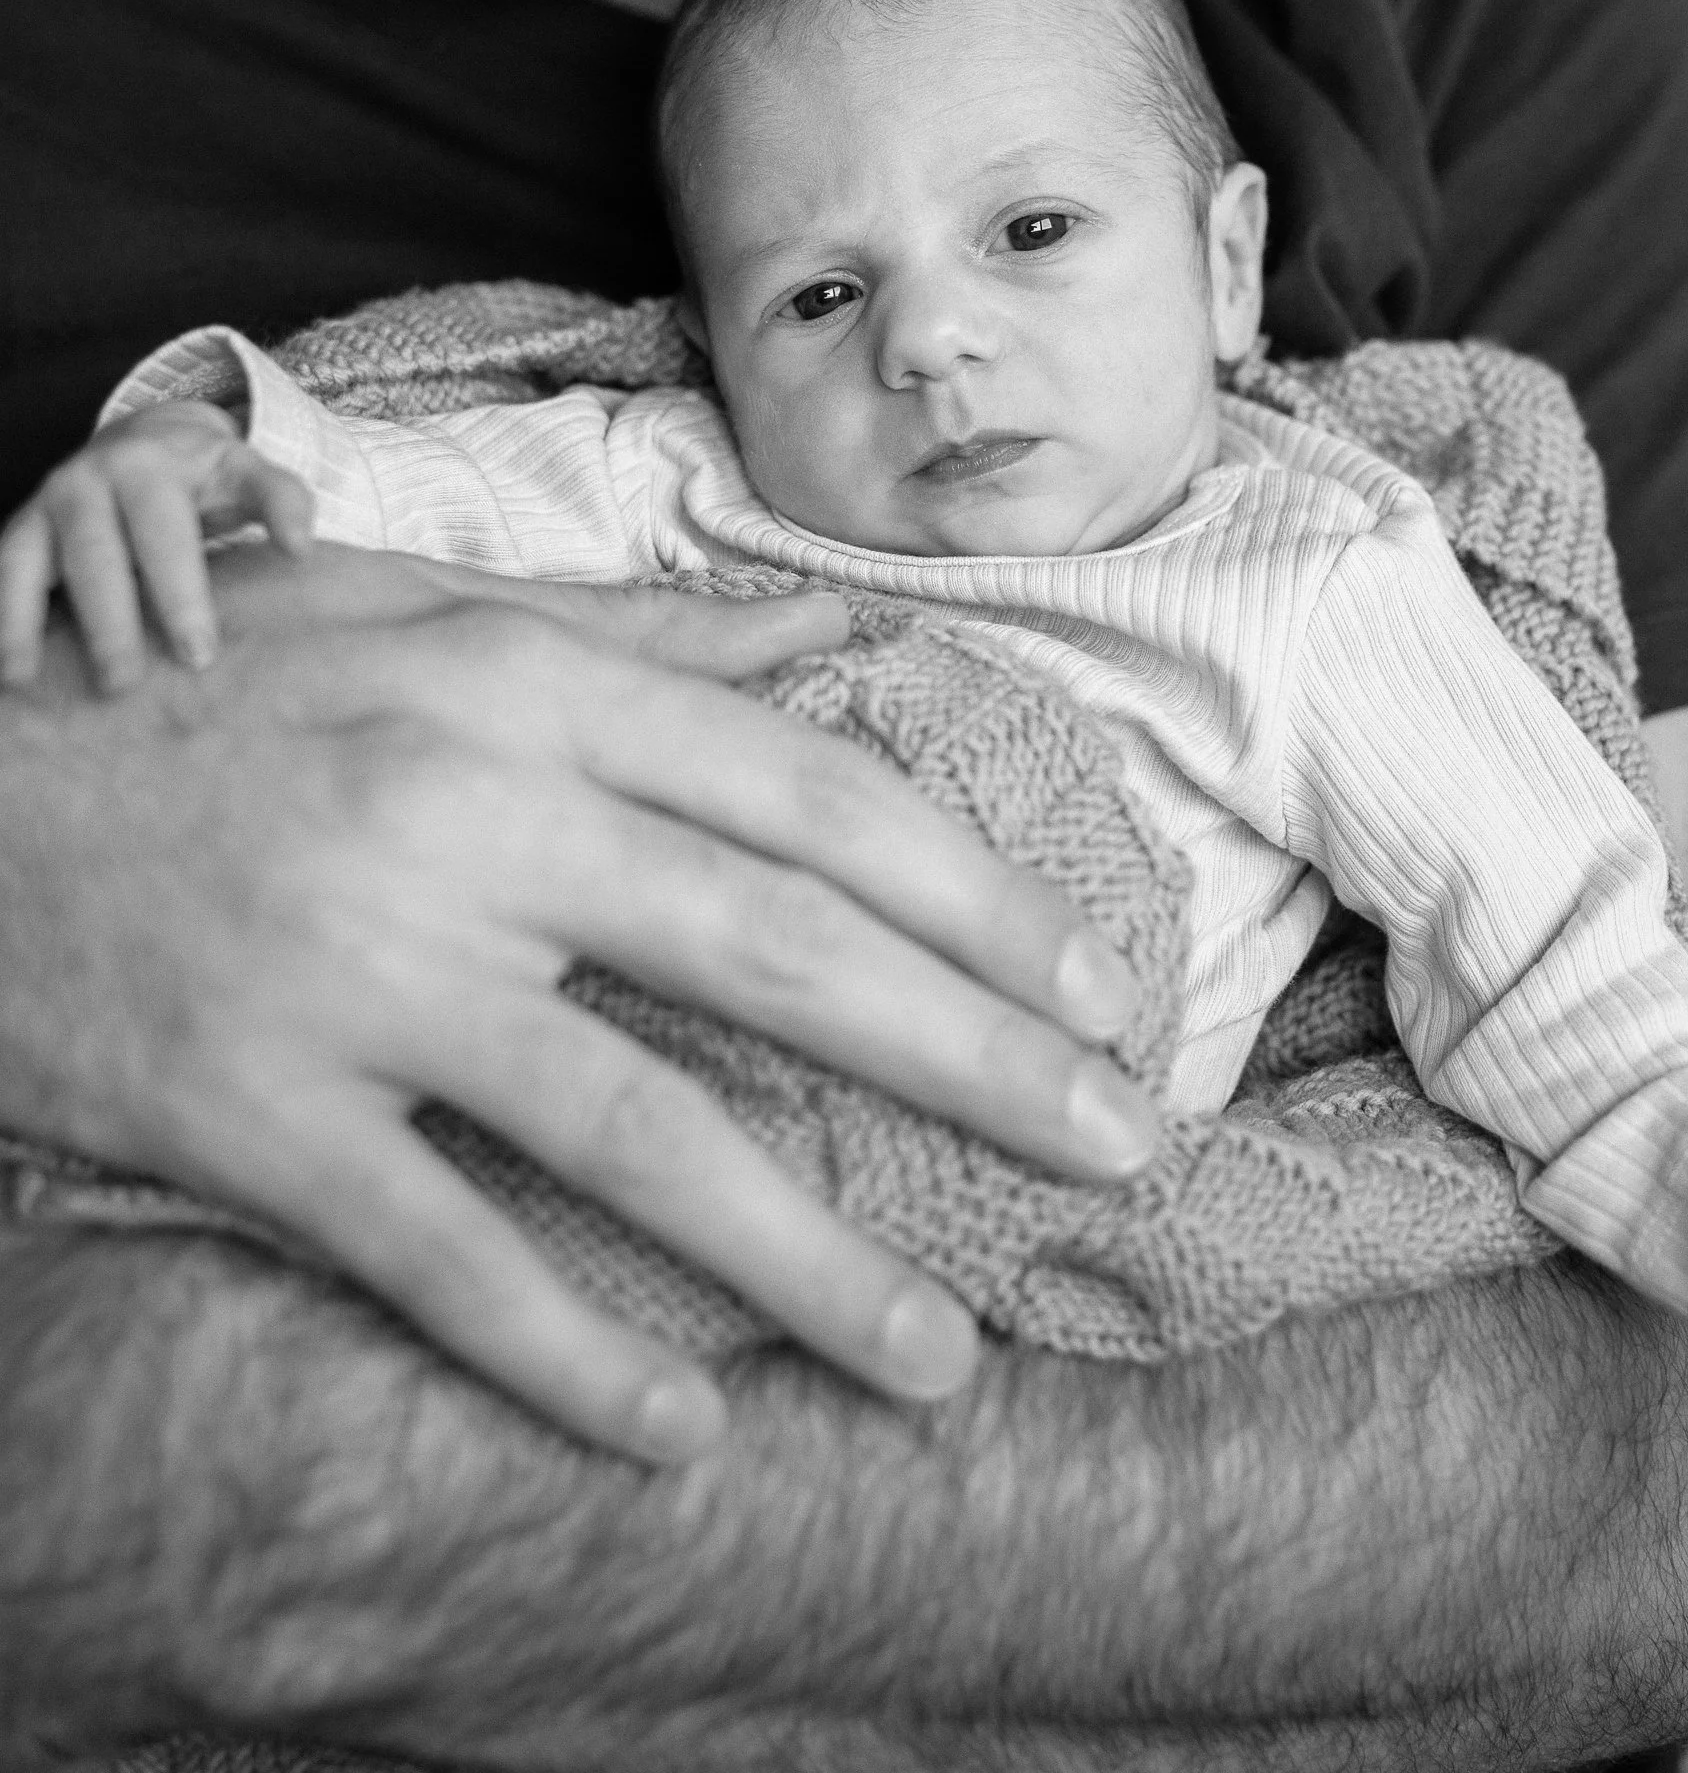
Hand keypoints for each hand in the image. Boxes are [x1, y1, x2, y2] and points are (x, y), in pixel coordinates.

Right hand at [0, 401, 313, 690]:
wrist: (145, 440)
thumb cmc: (206, 477)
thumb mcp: (249, 475)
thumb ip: (282, 503)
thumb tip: (302, 549)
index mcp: (149, 467)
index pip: (165, 535)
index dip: (181, 596)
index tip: (199, 656)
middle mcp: (86, 480)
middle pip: (94, 554)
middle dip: (109, 621)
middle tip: (126, 684)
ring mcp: (43, 505)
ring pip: (27, 563)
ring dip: (25, 622)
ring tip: (28, 681)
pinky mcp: (17, 532)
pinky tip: (4, 670)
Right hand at [0, 540, 1156, 1461]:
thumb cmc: (200, 686)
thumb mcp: (412, 619)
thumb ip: (628, 644)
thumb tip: (825, 653)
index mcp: (523, 689)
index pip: (807, 795)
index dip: (974, 894)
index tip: (1097, 986)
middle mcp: (467, 820)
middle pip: (778, 952)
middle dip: (979, 1059)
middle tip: (1120, 1151)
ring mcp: (361, 975)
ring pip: (635, 1132)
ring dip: (813, 1261)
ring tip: (945, 1363)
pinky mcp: (253, 1112)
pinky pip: (439, 1258)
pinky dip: (568, 1359)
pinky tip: (684, 1435)